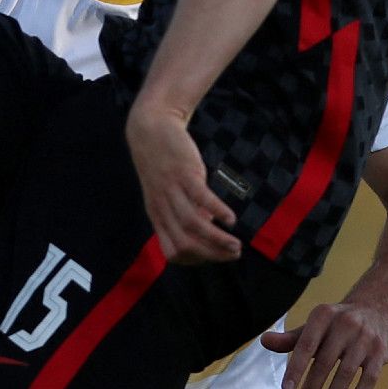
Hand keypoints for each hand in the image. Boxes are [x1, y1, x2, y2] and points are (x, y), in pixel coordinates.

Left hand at [123, 98, 240, 263]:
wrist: (150, 128)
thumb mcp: (166, 193)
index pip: (173, 253)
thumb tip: (210, 226)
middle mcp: (162, 207)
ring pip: (193, 225)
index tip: (214, 256)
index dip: (195, 260)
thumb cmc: (163, 163)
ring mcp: (172, 191)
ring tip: (236, 244)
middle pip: (185, 244)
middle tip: (234, 254)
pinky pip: (201, 198)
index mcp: (157, 216)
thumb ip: (184, 211)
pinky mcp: (184, 173)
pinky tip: (230, 219)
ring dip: (218, 239)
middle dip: (212, 255)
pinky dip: (217, 211)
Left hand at [261, 301, 387, 388]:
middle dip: (311, 386)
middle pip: (324, 362)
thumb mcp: (314, 326)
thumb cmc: (337, 323)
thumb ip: (291, 338)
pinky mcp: (380, 352)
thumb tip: (265, 342)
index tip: (287, 388)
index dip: (295, 368)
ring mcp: (365, 338)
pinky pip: (368, 379)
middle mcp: (345, 323)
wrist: (376, 309)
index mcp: (323, 314)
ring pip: (345, 373)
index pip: (305, 345)